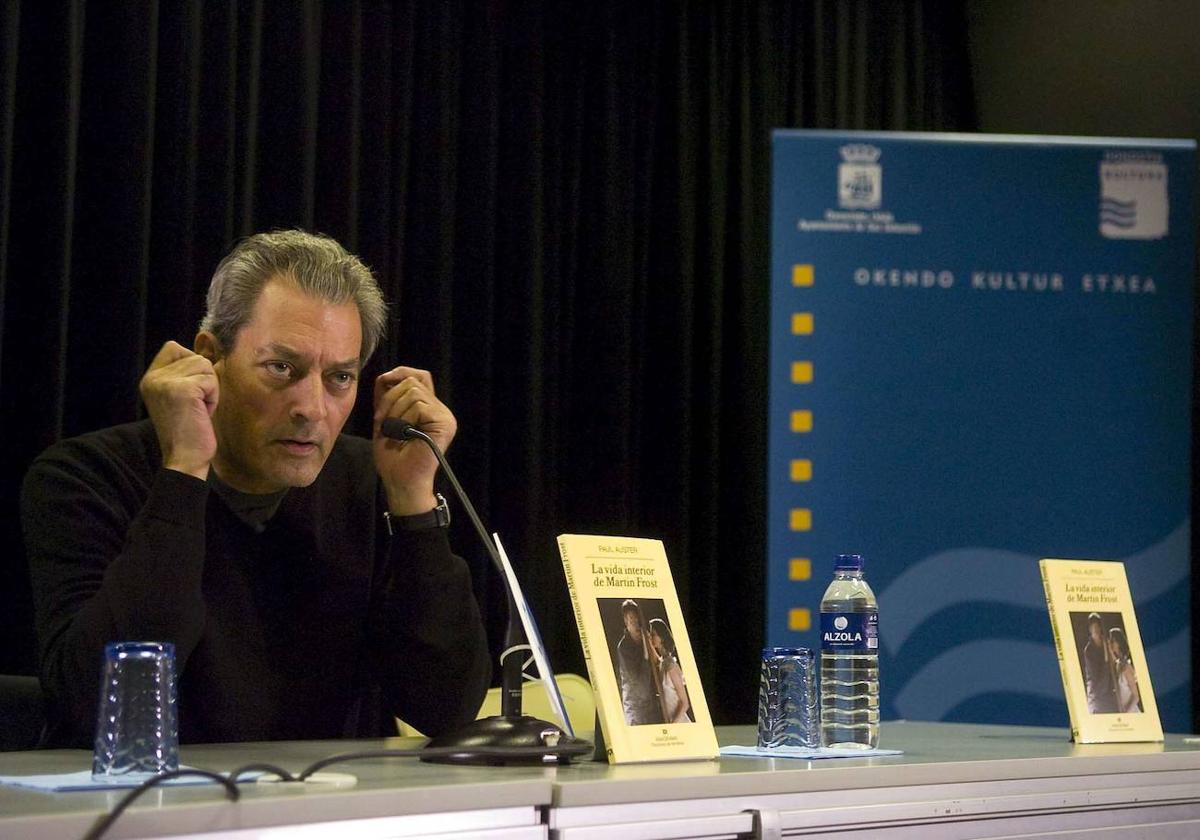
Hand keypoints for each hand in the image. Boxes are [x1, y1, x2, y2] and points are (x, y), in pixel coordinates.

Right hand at [139, 341, 218, 479]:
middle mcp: (153, 378)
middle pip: (196, 357)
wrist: (184, 458)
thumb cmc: (189, 429)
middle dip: (204, 382)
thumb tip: (207, 351)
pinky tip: (202, 413)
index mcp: (149, 378)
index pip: (173, 346)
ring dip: (210, 390)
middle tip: (195, 406)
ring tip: (198, 410)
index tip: (190, 393)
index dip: (192, 365)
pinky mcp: (183, 389)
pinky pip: (212, 380)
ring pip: (205, 366)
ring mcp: (166, 382)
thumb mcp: (179, 396)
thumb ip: (183, 374)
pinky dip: (213, 398)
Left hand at [373, 366, 456, 514]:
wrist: (401, 481)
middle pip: (413, 381)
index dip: (401, 373)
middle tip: (382, 421)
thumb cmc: (393, 456)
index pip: (419, 376)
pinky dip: (404, 419)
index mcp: (429, 408)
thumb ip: (387, 397)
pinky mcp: (445, 423)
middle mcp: (440, 410)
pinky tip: (404, 435)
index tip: (383, 384)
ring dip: (395, 411)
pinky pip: (419, 406)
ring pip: (413, 392)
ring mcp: (445, 417)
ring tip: (394, 431)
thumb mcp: (385, 419)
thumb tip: (386, 376)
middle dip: (390, 398)